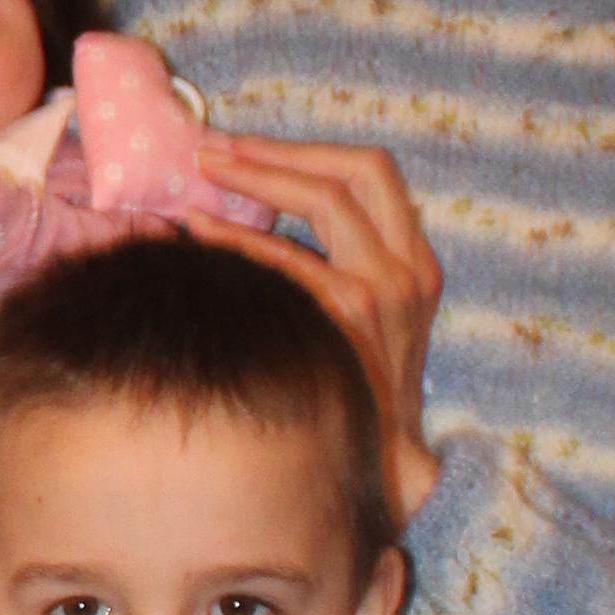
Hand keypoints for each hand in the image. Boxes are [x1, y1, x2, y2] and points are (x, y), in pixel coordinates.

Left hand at [186, 130, 442, 522]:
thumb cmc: (358, 396)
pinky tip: (200, 230)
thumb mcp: (369, 325)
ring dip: (259, 176)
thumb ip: (338, 272)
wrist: (383, 467)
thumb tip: (264, 228)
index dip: (308, 149)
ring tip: (203, 170)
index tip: (249, 147)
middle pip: (359, 169)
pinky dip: (241, 236)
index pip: (373, 174)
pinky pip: (289, 257)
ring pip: (328, 197)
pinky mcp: (351, 318)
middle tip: (217, 148)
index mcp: (414, 263)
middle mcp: (407, 269)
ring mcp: (384, 291)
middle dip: (283, 150)